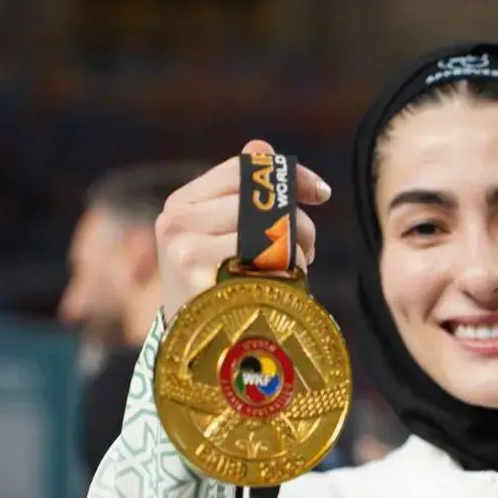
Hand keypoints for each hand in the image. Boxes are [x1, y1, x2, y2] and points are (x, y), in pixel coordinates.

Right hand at [155, 139, 330, 321]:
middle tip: (310, 247)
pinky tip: (283, 287)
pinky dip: (286, 271)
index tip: (321, 194)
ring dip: (297, 249)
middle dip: (298, 221)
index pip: (242, 169)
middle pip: (259, 197)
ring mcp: (183, 245)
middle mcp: (176, 219)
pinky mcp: (196, 272)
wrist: (191, 351)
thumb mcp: (225, 241)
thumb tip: (260, 147)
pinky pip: (265, 256)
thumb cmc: (217, 291)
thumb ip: (242, 196)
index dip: (288, 175)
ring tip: (298, 271)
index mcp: (182, 203)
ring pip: (267, 226)